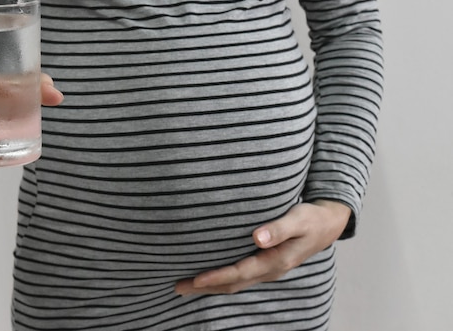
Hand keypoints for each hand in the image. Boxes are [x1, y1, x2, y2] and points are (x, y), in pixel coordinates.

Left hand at [174, 200, 350, 295]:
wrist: (328, 224)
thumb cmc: (312, 218)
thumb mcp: (299, 219)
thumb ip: (279, 228)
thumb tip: (257, 238)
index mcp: (276, 261)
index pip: (240, 272)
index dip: (217, 277)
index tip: (196, 278)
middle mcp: (270, 270)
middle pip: (233, 283)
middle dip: (205, 287)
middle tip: (178, 287)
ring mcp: (268, 269)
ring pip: (235, 283)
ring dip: (211, 285)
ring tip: (187, 286)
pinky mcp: (265, 264)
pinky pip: (240, 277)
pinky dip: (222, 279)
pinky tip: (210, 276)